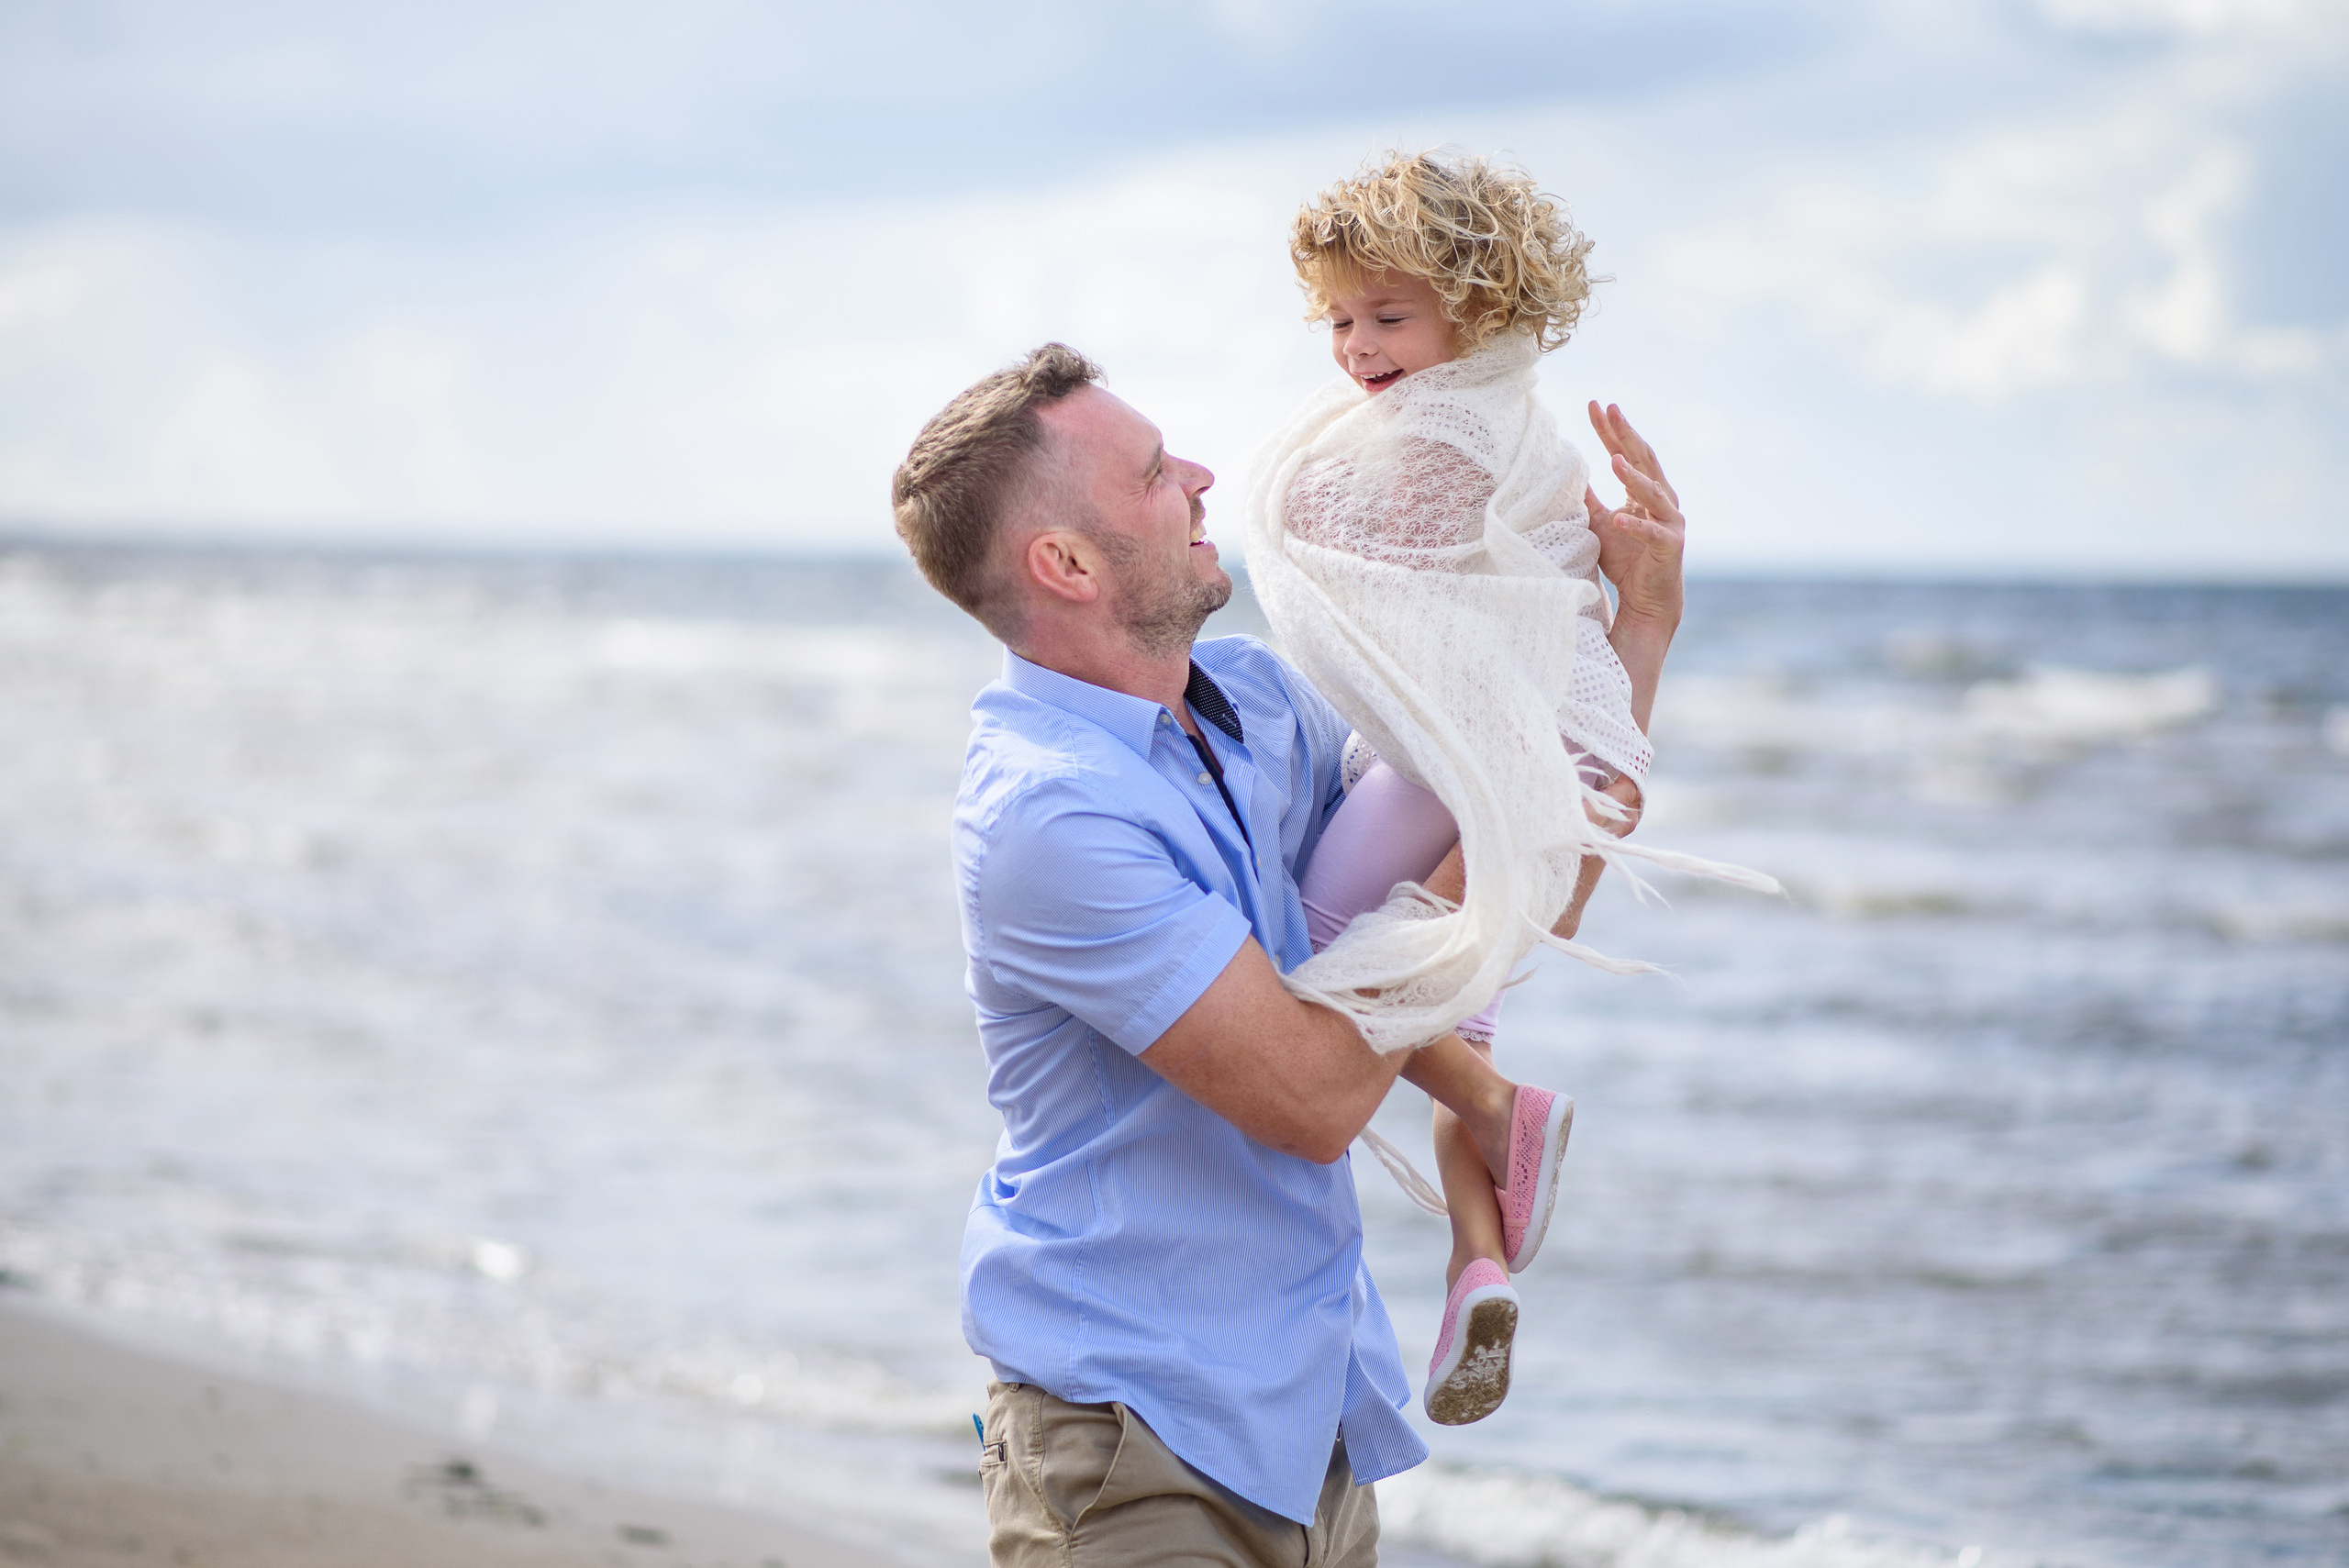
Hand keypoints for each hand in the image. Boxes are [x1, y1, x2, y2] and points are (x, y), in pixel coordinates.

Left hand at [1584, 401, 1683, 630]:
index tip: (1596, 405)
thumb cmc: (1626, 559)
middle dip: (1627, 436)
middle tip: (1612, 411)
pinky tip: (1618, 518)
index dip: (1611, 430)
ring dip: (1633, 477)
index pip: (1627, 452)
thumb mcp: (1600, 523)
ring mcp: (1670, 521)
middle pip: (1645, 461)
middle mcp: (1663, 499)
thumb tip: (1567, 474)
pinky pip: (1651, 533)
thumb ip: (1589, 499)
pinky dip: (1635, 526)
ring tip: (1613, 460)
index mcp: (1646, 490)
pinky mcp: (1670, 546)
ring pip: (1653, 493)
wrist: (1648, 599)